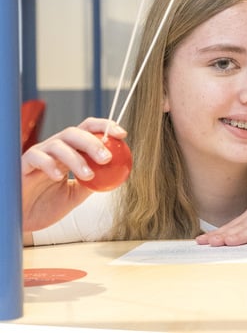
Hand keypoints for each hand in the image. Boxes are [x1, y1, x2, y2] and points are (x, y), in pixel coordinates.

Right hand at [21, 118, 125, 232]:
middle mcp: (55, 148)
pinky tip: (59, 177)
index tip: (122, 134)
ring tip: (88, 175)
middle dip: (93, 142)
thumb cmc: (47, 205)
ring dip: (76, 158)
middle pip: (75, 132)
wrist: (23, 221)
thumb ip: (93, 184)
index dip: (105, 127)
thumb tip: (116, 175)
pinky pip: (37, 157)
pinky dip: (50, 165)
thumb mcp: (76, 195)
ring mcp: (39, 155)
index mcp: (70, 151)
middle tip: (107, 158)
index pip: (88, 129)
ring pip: (58, 144)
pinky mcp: (24, 164)